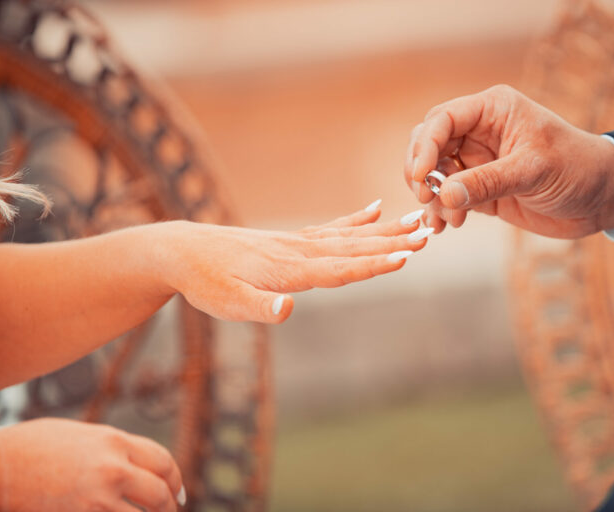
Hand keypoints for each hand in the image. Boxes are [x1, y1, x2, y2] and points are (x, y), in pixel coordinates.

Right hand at [0, 418, 183, 511]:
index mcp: (115, 441)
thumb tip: (140, 464)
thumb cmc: (32, 448)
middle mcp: (113, 468)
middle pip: (159, 494)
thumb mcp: (83, 436)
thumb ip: (115, 448)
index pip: (164, 462)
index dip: (176, 480)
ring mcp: (97, 499)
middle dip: (168, 507)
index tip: (178, 493)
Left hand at [152, 203, 429, 322]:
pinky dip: (357, 220)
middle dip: (393, 242)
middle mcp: (301, 251)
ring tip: (416, 221)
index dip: (374, 264)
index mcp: (291, 269)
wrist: (184, 251)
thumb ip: (259, 308)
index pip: (341, 268)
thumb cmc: (206, 282)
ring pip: (351, 235)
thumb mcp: (227, 304)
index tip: (406, 256)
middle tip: (429, 234)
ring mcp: (299, 242)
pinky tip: (375, 210)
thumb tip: (288, 310)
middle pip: (355, 247)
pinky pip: (333, 227)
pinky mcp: (293, 240)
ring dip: (385, 230)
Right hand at [404, 85, 613, 237]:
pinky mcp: (479, 189)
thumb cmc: (577, 169)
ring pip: (434, 173)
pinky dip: (440, 211)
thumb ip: (487, 182)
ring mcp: (477, 161)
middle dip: (421, 171)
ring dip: (431, 197)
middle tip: (426, 196)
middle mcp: (479, 132)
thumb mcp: (533, 171)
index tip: (421, 176)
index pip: (442, 119)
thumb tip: (443, 194)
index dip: (425, 146)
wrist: (601, 199)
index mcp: (493, 110)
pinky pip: (447, 197)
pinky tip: (444, 226)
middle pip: (429, 144)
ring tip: (445, 221)